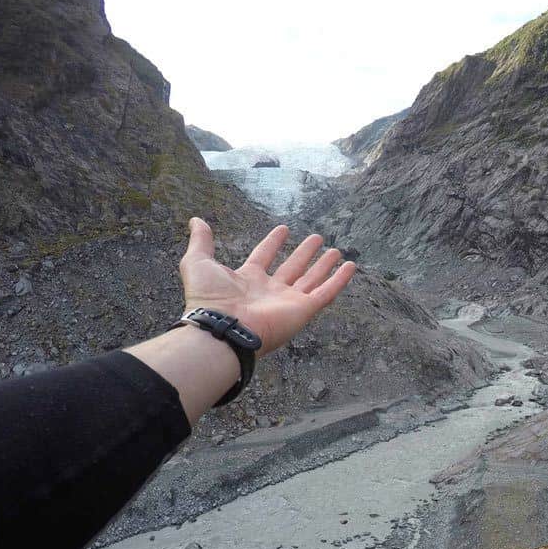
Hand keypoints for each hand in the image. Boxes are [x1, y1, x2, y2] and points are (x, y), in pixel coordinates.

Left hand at [179, 218, 355, 356]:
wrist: (222, 328)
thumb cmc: (208, 299)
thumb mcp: (198, 263)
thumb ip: (201, 242)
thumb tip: (196, 220)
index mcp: (248, 280)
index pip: (264, 257)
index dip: (273, 243)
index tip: (284, 229)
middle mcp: (270, 291)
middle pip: (292, 268)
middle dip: (304, 253)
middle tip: (317, 238)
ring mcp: (288, 301)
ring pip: (312, 279)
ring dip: (324, 265)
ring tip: (337, 251)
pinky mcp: (303, 310)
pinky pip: (326, 293)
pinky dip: (339, 280)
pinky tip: (350, 267)